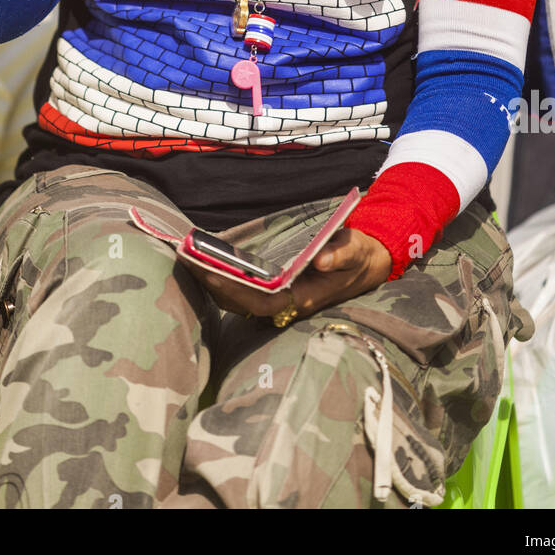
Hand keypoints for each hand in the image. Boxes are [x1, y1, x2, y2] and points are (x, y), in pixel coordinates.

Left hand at [184, 227, 392, 320]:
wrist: (366, 265)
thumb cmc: (358, 257)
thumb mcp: (356, 250)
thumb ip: (341, 253)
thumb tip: (321, 260)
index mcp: (305, 298)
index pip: (264, 301)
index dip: (237, 291)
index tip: (213, 274)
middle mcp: (288, 304)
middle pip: (244, 303)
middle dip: (215, 285)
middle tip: (189, 261)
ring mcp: (280, 300)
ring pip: (240, 300)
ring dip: (214, 283)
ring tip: (190, 259)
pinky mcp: (276, 292)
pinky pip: (244, 292)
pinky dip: (224, 279)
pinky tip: (207, 263)